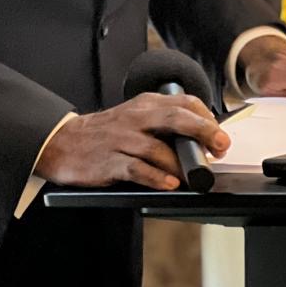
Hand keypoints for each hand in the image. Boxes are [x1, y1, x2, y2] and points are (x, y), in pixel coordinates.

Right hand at [35, 94, 230, 189]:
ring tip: (195, 176)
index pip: (182, 101)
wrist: (64, 142)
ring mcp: (122, 140)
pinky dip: (156, 178)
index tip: (220, 135)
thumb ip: (163, 123)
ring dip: (180, 163)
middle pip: (174, 118)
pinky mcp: (110, 162)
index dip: (206, 117)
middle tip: (221, 145)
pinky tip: (169, 184)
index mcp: (144, 104)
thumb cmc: (106, 133)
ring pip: (158, 148)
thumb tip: (201, 139)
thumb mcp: (135, 117)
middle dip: (202, 130)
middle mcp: (135, 118)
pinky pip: (137, 170)